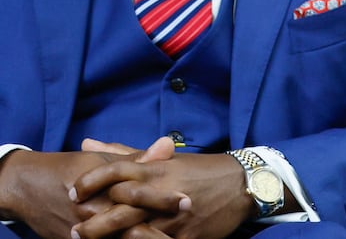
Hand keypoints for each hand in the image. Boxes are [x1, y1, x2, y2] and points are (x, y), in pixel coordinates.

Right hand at [0, 145, 168, 238]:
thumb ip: (136, 158)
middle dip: (159, 228)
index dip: (163, 200)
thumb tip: (168, 145)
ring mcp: (84, 234)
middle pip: (131, 227)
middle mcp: (94, 214)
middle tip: (184, 221)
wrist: (28, 187)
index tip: (188, 200)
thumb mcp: (101, 159)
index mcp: (103, 190)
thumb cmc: (70, 168)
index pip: (138, 197)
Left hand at [70, 145, 250, 238]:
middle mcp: (163, 191)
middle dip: (95, 222)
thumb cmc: (203, 170)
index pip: (117, 171)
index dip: (91, 181)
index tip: (73, 192)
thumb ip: (126, 153)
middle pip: (122, 207)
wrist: (245, 184)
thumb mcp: (168, 158)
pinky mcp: (186, 236)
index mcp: (158, 169)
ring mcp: (175, 216)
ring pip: (136, 230)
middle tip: (75, 230)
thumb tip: (88, 144)